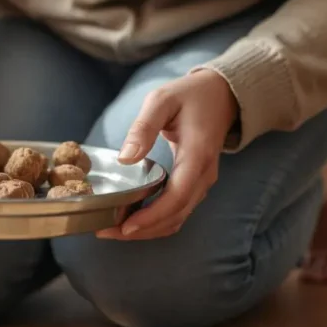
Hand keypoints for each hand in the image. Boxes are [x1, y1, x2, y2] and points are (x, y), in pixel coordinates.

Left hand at [97, 69, 238, 240]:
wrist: (221, 95)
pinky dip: (156, 220)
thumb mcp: (162, 100)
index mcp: (197, 155)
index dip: (151, 216)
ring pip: (177, 217)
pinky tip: (131, 217)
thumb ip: (143, 127)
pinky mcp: (195, 184)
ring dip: (148, 229)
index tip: (125, 227)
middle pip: (176, 215)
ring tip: (113, 228)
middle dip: (142, 229)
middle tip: (105, 231)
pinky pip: (178, 210)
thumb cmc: (189, 95)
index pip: (177, 196)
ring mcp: (202, 182)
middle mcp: (204, 175)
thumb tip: (125, 158)